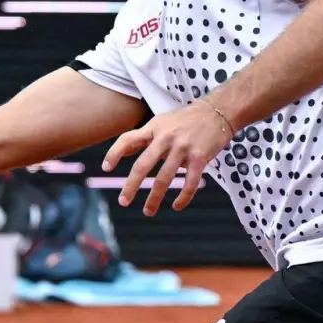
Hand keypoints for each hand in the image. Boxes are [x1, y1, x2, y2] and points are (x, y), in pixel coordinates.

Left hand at [101, 100, 234, 216]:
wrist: (217, 111)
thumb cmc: (186, 119)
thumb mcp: (161, 122)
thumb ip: (143, 137)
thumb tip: (122, 152)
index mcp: (154, 128)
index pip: (128, 139)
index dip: (114, 153)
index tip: (105, 168)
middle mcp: (166, 138)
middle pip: (143, 165)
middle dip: (131, 186)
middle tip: (123, 202)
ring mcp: (183, 148)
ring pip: (164, 178)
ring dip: (154, 198)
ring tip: (148, 211)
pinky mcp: (200, 157)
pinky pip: (190, 183)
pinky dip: (183, 198)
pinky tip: (176, 206)